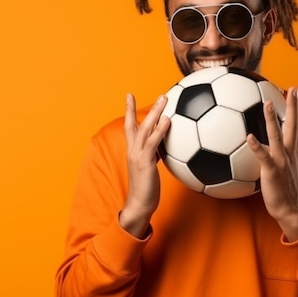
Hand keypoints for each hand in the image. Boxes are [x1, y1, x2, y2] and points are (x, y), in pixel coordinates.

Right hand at [119, 94, 170, 237]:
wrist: (139, 206)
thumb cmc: (146, 190)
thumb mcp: (150, 169)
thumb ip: (154, 155)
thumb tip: (165, 147)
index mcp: (134, 152)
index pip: (130, 128)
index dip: (130, 112)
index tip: (129, 96)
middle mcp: (133, 151)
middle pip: (134, 124)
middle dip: (137, 107)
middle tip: (148, 93)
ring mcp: (138, 156)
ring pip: (144, 129)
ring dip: (154, 112)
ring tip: (163, 98)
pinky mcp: (145, 162)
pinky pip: (153, 142)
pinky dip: (160, 130)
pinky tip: (168, 120)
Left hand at [247, 87, 297, 241]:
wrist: (290, 210)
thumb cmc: (284, 189)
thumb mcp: (282, 167)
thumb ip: (274, 153)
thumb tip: (260, 142)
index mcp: (292, 150)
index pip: (294, 124)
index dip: (294, 107)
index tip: (293, 91)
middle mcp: (289, 152)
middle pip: (292, 124)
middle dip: (293, 106)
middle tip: (293, 89)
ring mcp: (282, 160)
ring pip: (277, 135)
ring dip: (272, 119)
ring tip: (267, 103)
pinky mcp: (272, 171)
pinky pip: (264, 156)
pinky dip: (257, 146)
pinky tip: (249, 136)